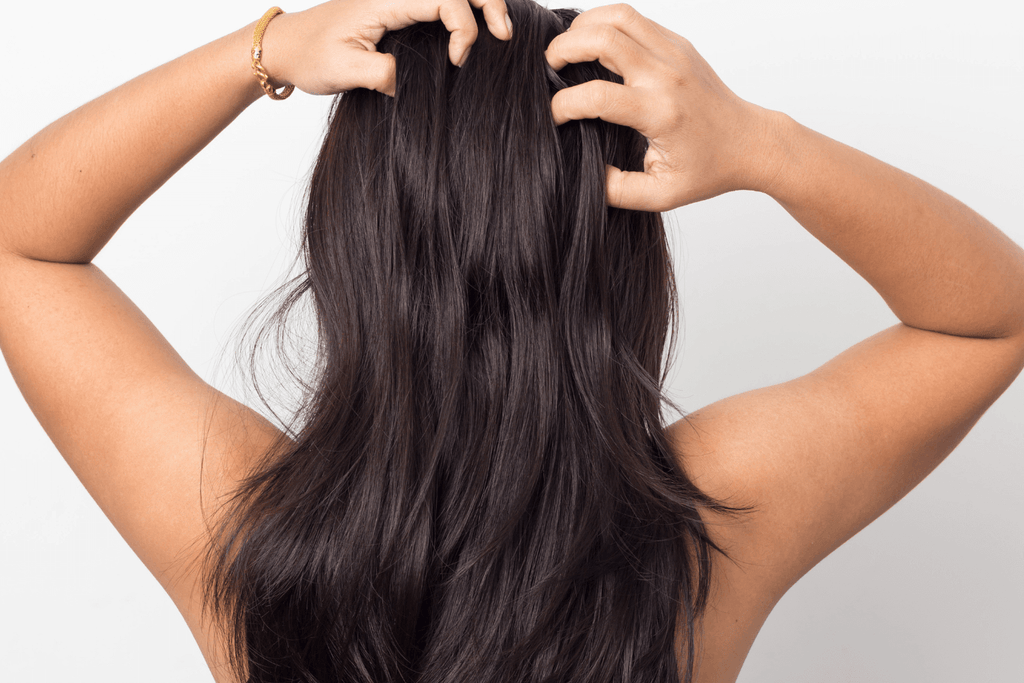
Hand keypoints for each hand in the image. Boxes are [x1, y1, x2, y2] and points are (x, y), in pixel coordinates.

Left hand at [260, 0, 512, 96]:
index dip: (462, 29)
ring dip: (479, 6)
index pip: (444, 0)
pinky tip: (473, 34)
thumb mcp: (345, 71)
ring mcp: (397, 1)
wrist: (285, 48)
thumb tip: (415, 84)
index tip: (456, 62)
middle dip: (488, 5)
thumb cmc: (310, 55)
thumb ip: (385, 75)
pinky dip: (461, 14)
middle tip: (505, 35)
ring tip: (498, 31)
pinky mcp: (397, 11)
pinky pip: (437, 5)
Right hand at [544, 3, 781, 211]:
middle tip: (549, 67)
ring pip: (618, 16)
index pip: (598, 96)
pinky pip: (634, 18)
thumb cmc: (707, 169)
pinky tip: (592, 44)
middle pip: (603, 38)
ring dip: (584, 26)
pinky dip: (605, 23)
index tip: (555, 117)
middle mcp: (666, 76)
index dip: (564, 105)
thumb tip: (586, 173)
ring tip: (567, 49)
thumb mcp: (661, 195)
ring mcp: (674, 53)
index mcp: (660, 113)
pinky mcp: (678, 43)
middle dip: (564, 48)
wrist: (749, 142)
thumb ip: (617, 190)